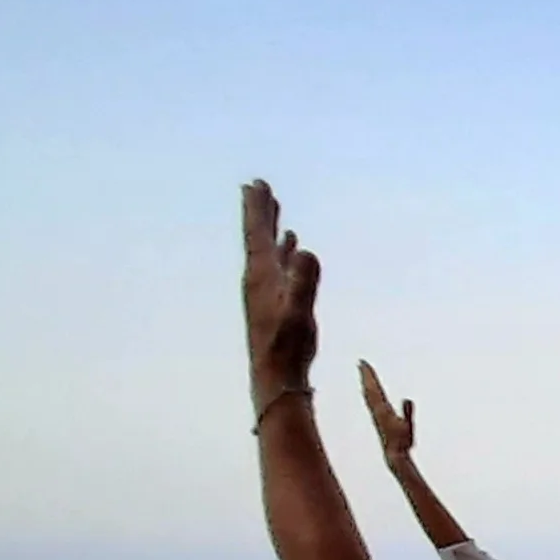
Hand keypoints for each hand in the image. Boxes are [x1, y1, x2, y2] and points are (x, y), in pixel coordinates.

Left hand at [242, 180, 320, 407]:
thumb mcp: (297, 312)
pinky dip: (283, 250)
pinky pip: (279, 265)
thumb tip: (304, 250)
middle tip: (256, 186)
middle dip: (259, 211)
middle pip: (257, 237)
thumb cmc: (286, 346)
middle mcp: (259, 279)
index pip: (257, 235)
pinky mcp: (275, 301)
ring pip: (267, 250)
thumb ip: (302, 281)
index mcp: (261, 276)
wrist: (276, 376)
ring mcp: (266, 290)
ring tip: (272, 209)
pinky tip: (291, 246)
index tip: (255, 184)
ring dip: (270, 228)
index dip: (257, 209)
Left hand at [357, 361, 415, 463]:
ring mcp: (377, 413)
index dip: (369, 376)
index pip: (374, 389)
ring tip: (363, 372)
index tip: (364, 364)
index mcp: (382, 409)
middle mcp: (377, 410)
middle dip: (366, 376)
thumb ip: (407, 412)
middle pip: (369, 389)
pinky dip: (369, 391)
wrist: (393, 454)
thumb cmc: (402, 441)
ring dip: (366, 382)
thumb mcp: (408, 426)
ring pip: (368, 394)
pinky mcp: (379, 417)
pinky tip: (369, 390)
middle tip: (360, 363)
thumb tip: (406, 399)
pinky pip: (371, 400)